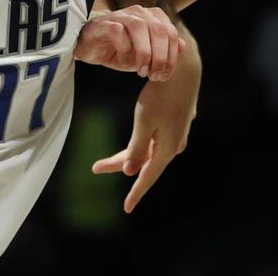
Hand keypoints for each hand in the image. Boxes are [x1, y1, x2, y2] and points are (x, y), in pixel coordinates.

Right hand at [75, 5, 183, 80]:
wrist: (90, 48)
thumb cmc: (120, 50)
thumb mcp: (146, 55)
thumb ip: (164, 50)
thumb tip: (183, 46)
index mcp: (153, 16)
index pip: (171, 34)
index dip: (171, 57)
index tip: (162, 76)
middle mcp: (140, 12)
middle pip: (159, 31)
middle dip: (160, 58)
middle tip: (153, 75)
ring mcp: (122, 15)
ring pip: (141, 28)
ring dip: (144, 54)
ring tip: (141, 71)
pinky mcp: (105, 23)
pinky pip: (119, 33)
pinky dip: (124, 50)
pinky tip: (121, 60)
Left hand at [92, 56, 198, 212]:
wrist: (182, 68)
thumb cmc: (160, 95)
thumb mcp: (144, 123)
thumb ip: (137, 149)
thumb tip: (130, 172)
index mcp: (167, 149)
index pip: (148, 177)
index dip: (136, 193)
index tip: (127, 209)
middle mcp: (174, 144)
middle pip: (144, 162)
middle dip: (120, 165)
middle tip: (95, 168)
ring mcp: (177, 132)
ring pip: (149, 150)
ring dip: (129, 155)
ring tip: (105, 161)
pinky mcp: (176, 121)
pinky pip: (156, 139)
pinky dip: (142, 143)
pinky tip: (139, 144)